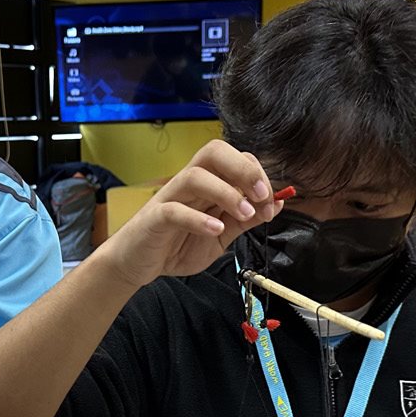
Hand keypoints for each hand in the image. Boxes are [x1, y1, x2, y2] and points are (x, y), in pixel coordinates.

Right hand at [98, 141, 278, 288]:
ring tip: (244, 215)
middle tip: (261, 196)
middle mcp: (188, 184)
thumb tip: (278, 202)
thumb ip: (245, 219)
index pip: (234, 158)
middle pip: (214, 152)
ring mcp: (170, 199)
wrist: (137, 264)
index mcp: (206, 184)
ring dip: (226, 192)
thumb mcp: (221, 235)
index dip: (258, 174)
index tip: (271, 202)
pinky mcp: (154, 219)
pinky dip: (198, 219)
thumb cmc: (176, 245)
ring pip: (195, 176)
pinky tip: (215, 229)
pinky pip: (174, 210)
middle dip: (243, 169)